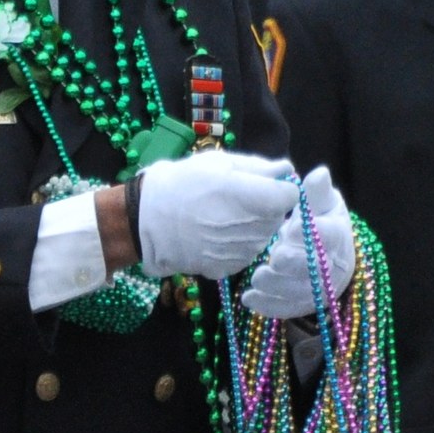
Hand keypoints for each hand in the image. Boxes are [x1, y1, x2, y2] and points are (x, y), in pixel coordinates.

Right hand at [131, 153, 297, 280]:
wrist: (143, 220)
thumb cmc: (180, 183)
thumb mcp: (216, 164)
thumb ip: (257, 168)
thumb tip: (286, 171)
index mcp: (246, 196)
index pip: (290, 197)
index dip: (282, 189)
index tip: (267, 185)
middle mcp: (247, 228)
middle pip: (277, 218)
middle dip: (266, 207)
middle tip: (238, 198)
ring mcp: (237, 252)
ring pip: (263, 237)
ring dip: (253, 226)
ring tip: (223, 215)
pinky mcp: (226, 268)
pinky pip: (246, 254)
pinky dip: (238, 244)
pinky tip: (216, 233)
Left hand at [242, 167, 357, 317]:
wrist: (324, 251)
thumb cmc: (318, 220)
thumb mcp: (320, 201)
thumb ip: (316, 191)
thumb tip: (319, 173)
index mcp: (337, 235)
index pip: (331, 236)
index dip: (314, 233)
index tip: (294, 227)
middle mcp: (333, 266)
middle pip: (316, 270)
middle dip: (295, 264)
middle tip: (275, 257)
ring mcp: (319, 289)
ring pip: (301, 293)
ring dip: (278, 287)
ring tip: (257, 278)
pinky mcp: (304, 304)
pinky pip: (287, 309)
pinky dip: (268, 306)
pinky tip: (249, 298)